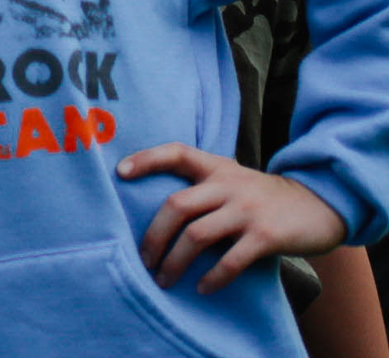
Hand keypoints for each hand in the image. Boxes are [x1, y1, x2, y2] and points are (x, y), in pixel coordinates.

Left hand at [124, 143, 345, 291]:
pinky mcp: (266, 235)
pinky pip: (231, 260)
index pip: (176, 152)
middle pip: (176, 206)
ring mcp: (247, 210)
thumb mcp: (234, 180)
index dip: (146, 159)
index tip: (120, 173)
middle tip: (143, 260)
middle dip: (153, 236)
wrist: (320, 204)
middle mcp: (228, 185)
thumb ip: (204, 188)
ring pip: (197, 235)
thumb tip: (160, 216)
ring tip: (163, 279)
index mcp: (217, 168)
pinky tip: (202, 288)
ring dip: (175, 261)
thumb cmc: (264, 198)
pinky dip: (213, 277)